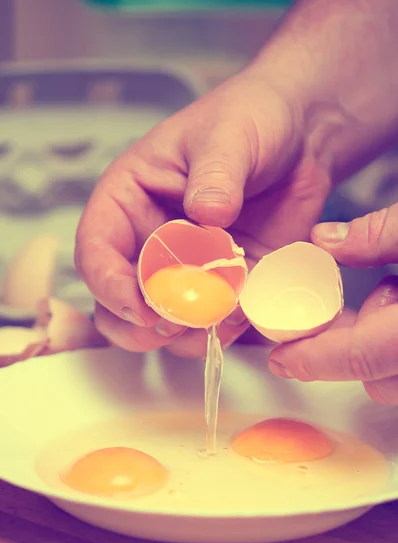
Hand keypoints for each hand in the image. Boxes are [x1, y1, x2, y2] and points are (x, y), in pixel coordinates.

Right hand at [75, 71, 329, 357]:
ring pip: (162, 321)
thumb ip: (215, 175)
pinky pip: (212, 321)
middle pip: (119, 300)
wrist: (300, 134)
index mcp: (130, 199)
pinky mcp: (225, 282)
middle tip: (172, 326)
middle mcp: (150, 239)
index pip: (97, 249)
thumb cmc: (250, 118)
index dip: (108, 284)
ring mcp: (187, 267)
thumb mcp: (228, 135)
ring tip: (218, 321)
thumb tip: (206, 216)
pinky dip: (222, 329)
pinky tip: (242, 316)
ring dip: (184, 334)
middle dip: (138, 323)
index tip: (138, 306)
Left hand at [268, 205, 397, 404]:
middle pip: (378, 380)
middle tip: (329, 316)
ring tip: (384, 292)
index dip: (313, 360)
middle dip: (344, 353)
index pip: (361, 356)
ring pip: (394, 379)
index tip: (279, 359)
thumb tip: (324, 242)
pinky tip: (397, 301)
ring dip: (374, 349)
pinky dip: (393, 345)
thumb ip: (381, 234)